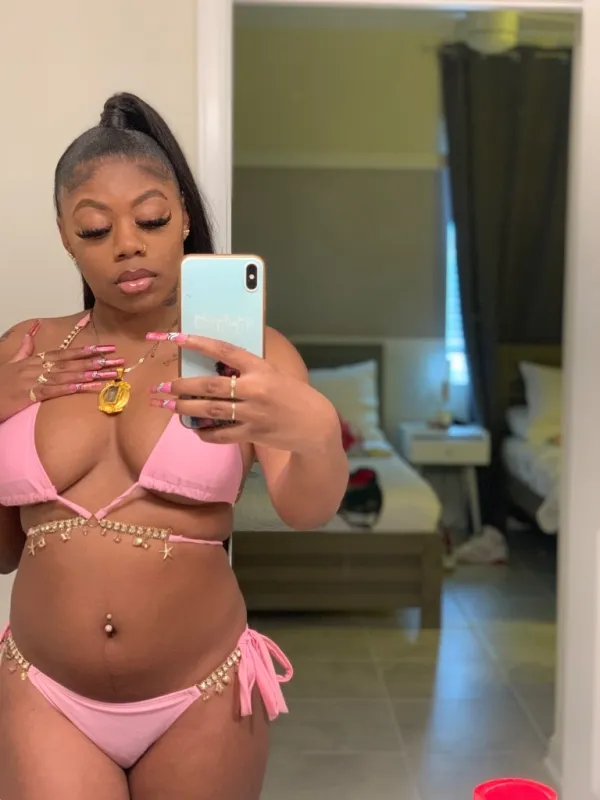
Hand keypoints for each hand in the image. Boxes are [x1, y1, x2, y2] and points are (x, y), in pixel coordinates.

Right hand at [0, 321, 124, 421]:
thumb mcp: (11, 363)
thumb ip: (23, 349)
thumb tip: (30, 333)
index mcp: (34, 359)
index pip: (65, 352)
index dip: (86, 350)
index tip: (106, 348)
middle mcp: (36, 367)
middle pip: (71, 362)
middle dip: (96, 361)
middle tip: (118, 360)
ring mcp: (33, 380)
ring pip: (67, 375)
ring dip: (90, 374)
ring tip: (110, 374)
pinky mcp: (30, 395)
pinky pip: (54, 390)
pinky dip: (71, 387)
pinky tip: (86, 386)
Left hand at [147, 333, 337, 452]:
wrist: (315, 424)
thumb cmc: (292, 395)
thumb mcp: (273, 374)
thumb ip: (248, 370)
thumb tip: (215, 365)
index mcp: (260, 367)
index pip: (224, 350)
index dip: (199, 344)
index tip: (177, 338)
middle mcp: (255, 388)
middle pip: (210, 385)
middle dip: (181, 386)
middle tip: (161, 387)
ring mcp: (253, 413)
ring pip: (211, 410)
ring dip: (186, 409)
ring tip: (167, 406)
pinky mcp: (253, 433)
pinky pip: (222, 435)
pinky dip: (206, 434)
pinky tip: (195, 430)